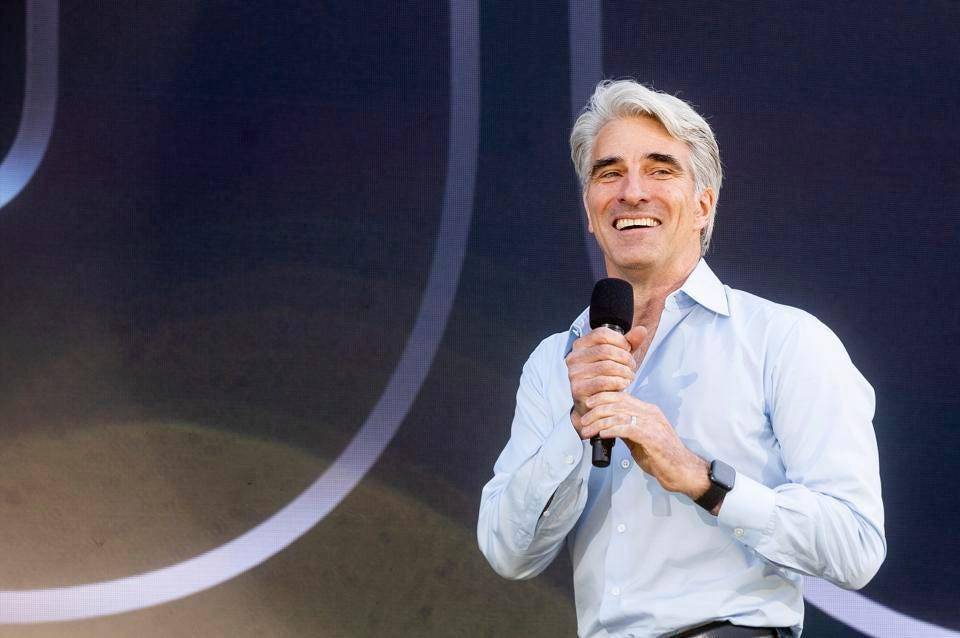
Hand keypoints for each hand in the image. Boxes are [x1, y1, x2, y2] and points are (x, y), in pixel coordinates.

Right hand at [565, 325, 646, 437]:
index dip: (620, 340)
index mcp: (580, 345)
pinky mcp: (577, 389)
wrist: (594, 404)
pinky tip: (624, 384)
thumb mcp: (618, 357)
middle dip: (625, 358)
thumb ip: (630, 343)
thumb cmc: (606, 376)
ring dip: (624, 371)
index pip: (601, 333)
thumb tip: (642, 330)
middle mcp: (573, 357)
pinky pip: (603, 382)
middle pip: (606, 350)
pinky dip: (618, 382)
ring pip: (606, 366)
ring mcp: (574, 373)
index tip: (628, 349)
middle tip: (632, 366)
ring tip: (630, 376)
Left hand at [579, 392, 710, 499]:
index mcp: (648, 411)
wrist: (683, 472)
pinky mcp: (652, 437)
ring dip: (599, 422)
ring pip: (619, 414)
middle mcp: (650, 414)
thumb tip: (607, 425)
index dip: (603, 397)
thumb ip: (626, 430)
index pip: (622, 396)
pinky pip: (627, 428)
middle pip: (618, 402)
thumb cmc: (662, 457)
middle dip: (596, 410)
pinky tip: (602, 434)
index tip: (588, 404)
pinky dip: (611, 429)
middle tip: (583, 420)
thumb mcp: (640, 440)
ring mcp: (652, 424)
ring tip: (587, 430)